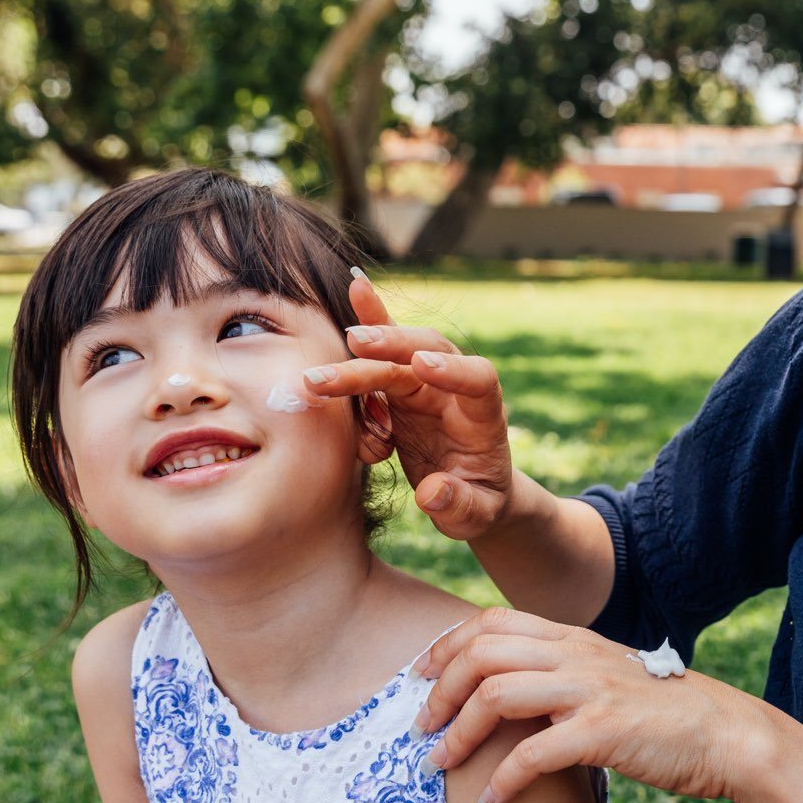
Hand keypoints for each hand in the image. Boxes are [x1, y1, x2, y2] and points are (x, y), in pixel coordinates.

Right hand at [303, 270, 515, 539]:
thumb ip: (459, 505)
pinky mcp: (401, 387)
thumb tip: (432, 493)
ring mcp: (425, 383)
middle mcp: (453, 389)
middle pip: (426, 354)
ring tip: (319, 374)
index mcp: (483, 416)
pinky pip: (383, 354)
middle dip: (392, 348)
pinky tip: (358, 286)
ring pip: (394, 356)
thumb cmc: (480, 503)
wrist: (473, 491)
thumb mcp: (476, 516)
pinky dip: (371, 321)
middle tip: (356, 346)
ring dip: (360, 357)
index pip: (478, 379)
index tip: (422, 367)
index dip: (454, 370)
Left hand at [412, 608, 769, 802]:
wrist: (726, 734)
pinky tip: (492, 801)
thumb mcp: (608, 676)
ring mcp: (590, 691)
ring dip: (458, 733)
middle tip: (421, 725)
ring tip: (439, 763)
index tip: (421, 677)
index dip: (447, 646)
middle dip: (439, 689)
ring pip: (496, 695)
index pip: (492, 621)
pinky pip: (534, 753)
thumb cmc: (665, 714)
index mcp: (574, 638)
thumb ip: (563, 672)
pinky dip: (504, 779)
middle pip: (483, 653)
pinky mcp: (605, 732)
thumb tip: (510, 688)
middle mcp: (577, 655)